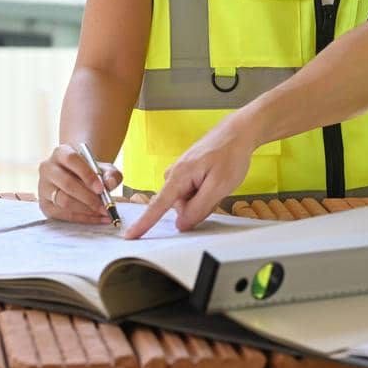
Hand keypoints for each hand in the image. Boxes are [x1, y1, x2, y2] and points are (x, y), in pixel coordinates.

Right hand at [37, 144, 121, 223]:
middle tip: (104, 206)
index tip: (101, 188)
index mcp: (61, 153)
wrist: (77, 180)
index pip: (72, 160)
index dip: (87, 174)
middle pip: (67, 183)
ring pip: (63, 201)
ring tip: (102, 212)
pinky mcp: (45, 205)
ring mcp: (43, 187)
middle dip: (88, 197)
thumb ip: (111, 174)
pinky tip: (96, 218)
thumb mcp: (104, 169)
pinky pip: (63, 215)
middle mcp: (48, 168)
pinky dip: (82, 218)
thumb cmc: (90, 173)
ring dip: (86, 209)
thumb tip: (109, 183)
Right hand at [124, 119, 253, 238]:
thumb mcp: (219, 186)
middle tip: (216, 191)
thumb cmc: (230, 154)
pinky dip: (204, 193)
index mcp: (179, 176)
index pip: (158, 205)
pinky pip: (192, 194)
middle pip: (179, 207)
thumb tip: (181, 225)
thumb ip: (199, 208)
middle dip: (198, 207)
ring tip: (217, 182)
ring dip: (203, 199)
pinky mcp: (186, 174)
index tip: (130, 235)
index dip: (144, 223)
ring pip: (187, 202)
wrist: (237, 132)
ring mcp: (180, 174)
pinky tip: (214, 180)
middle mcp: (174, 174)